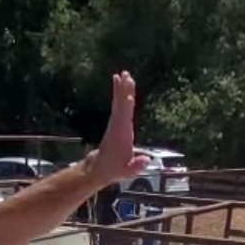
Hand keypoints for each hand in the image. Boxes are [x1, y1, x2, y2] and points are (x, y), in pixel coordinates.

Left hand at [88, 71, 150, 187]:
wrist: (99, 168)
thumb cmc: (113, 169)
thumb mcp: (126, 171)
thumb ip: (135, 166)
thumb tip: (145, 161)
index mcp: (121, 134)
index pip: (124, 117)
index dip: (126, 106)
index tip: (127, 95)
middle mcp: (117, 125)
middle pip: (121, 105)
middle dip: (123, 91)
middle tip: (124, 75)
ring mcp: (116, 123)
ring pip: (119, 102)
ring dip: (122, 88)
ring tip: (123, 74)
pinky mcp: (116, 123)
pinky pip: (119, 105)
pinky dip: (121, 94)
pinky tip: (122, 86)